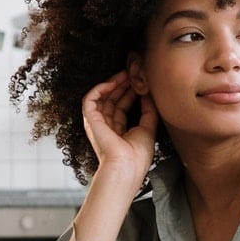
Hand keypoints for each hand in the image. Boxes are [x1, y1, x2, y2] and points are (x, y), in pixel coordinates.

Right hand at [81, 70, 158, 188]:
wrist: (126, 167)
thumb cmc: (137, 156)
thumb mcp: (148, 128)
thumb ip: (148, 110)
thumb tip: (149, 93)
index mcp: (118, 132)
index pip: (122, 107)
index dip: (130, 93)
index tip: (140, 83)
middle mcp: (106, 127)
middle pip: (112, 101)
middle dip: (122, 86)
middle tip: (133, 73)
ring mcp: (97, 124)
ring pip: (102, 98)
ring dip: (113, 84)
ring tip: (126, 74)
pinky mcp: (90, 120)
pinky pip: (90, 99)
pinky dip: (100, 88)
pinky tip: (113, 82)